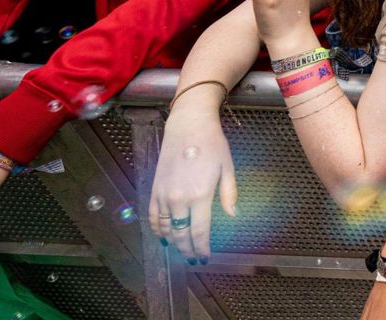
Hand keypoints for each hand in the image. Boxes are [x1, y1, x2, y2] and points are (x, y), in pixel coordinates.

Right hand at [150, 104, 237, 262]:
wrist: (188, 126)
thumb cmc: (212, 145)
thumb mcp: (227, 168)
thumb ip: (229, 195)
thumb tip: (232, 216)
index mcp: (200, 195)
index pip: (200, 231)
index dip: (201, 248)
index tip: (204, 258)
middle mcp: (178, 199)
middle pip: (181, 234)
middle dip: (187, 250)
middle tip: (193, 259)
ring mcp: (163, 195)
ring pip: (165, 229)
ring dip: (173, 242)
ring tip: (181, 251)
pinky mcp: (154, 189)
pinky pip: (153, 216)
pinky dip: (157, 229)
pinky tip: (164, 236)